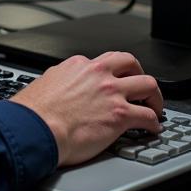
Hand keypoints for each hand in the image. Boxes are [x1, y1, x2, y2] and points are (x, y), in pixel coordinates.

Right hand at [10, 51, 163, 166]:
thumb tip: (62, 85)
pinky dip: (154, 123)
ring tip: (154, 108)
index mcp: (79, 65)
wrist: (35, 129)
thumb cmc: (35, 113)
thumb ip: (61, 80)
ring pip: (148, 84)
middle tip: (141, 89)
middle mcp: (98, 74)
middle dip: (140, 74)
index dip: (113, 73)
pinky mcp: (120, 115)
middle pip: (131, 63)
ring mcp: (112, 93)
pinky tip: (153, 128)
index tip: (116, 83)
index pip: (104, 62)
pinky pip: (148, 116)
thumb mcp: (46, 82)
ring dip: (155, 97)